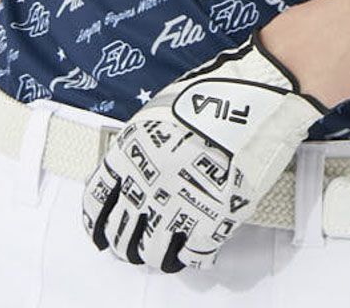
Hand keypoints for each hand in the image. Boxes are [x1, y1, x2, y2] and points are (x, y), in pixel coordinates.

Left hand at [81, 27, 329, 272]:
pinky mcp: (213, 222)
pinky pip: (194, 255)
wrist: (253, 100)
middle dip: (124, 245)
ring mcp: (179, 207)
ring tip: (163, 252)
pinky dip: (193, 255)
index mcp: (129, 156)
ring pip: (154, 254)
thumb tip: (133, 172)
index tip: (101, 231)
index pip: (96, 205)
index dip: (98, 224)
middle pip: (121, 237)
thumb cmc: (210, 95)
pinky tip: (195, 247)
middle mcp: (147, 186)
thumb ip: (141, 147)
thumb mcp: (159, 112)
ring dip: (156, 255)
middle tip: (132, 247)